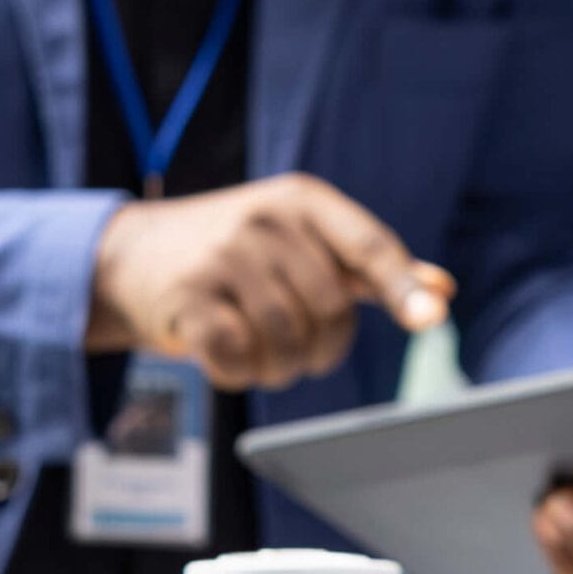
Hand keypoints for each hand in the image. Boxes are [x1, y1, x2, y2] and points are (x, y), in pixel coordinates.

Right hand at [88, 174, 455, 391]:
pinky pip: (236, 355)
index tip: (431, 321)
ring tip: (265, 357)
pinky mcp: (186, 296)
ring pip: (286, 339)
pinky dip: (240, 372)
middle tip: (302, 352)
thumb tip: (442, 290)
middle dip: (324, 348)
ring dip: (281, 367)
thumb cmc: (236, 253)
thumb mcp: (303, 242)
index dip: (403, 287)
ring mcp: (222, 255)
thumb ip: (370, 268)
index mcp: (303, 201)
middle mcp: (264, 220)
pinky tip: (229, 360)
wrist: (129, 256)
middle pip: (330, 308)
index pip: (368, 246)